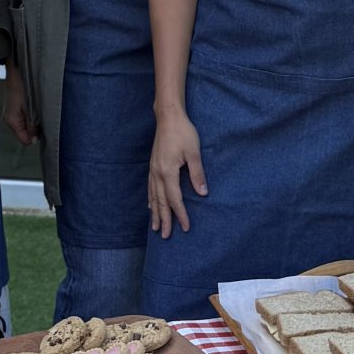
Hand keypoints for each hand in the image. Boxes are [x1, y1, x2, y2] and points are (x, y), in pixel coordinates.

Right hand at [1, 59, 38, 147]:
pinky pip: (23, 118)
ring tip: (36, 109)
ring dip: (32, 121)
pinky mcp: (13, 109)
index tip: (43, 127)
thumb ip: (32, 126)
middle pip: (25, 133)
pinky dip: (29, 115)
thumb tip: (34, 140)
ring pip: (25, 126)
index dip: (35, 136)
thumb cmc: (23, 88)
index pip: (25, 140)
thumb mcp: (30, 108)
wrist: (17, 72)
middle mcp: (9, 120)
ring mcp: (10, 115)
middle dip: (34, 128)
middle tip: (40, 116)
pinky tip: (32, 107)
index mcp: (12, 121)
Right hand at [148, 108, 205, 238]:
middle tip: (166, 236)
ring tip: (156, 227)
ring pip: (153, 196)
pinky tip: (151, 205)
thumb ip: (198, 173)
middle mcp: (157, 173)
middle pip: (161, 202)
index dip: (180, 214)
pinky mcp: (153, 165)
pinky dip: (151, 199)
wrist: (168, 117)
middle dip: (164, 220)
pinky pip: (150, 187)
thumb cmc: (183, 133)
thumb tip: (203, 193)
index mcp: (168, 172)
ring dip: (155, 213)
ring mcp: (153, 169)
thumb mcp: (194, 152)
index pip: (174, 199)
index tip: (185, 227)